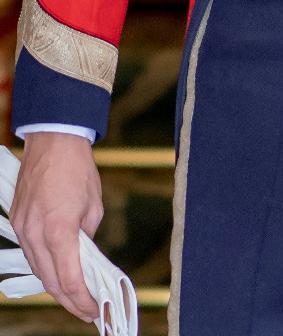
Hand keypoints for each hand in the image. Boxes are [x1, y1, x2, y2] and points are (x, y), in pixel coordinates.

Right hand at [9, 132, 102, 321]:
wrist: (53, 142)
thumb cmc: (78, 170)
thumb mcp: (94, 206)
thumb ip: (87, 236)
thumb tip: (84, 257)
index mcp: (58, 230)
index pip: (68, 278)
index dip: (81, 300)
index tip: (94, 310)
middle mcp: (34, 234)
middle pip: (49, 280)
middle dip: (69, 300)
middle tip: (87, 311)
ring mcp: (22, 229)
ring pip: (38, 269)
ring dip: (55, 285)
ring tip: (75, 296)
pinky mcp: (17, 222)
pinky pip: (31, 253)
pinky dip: (45, 266)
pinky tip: (58, 271)